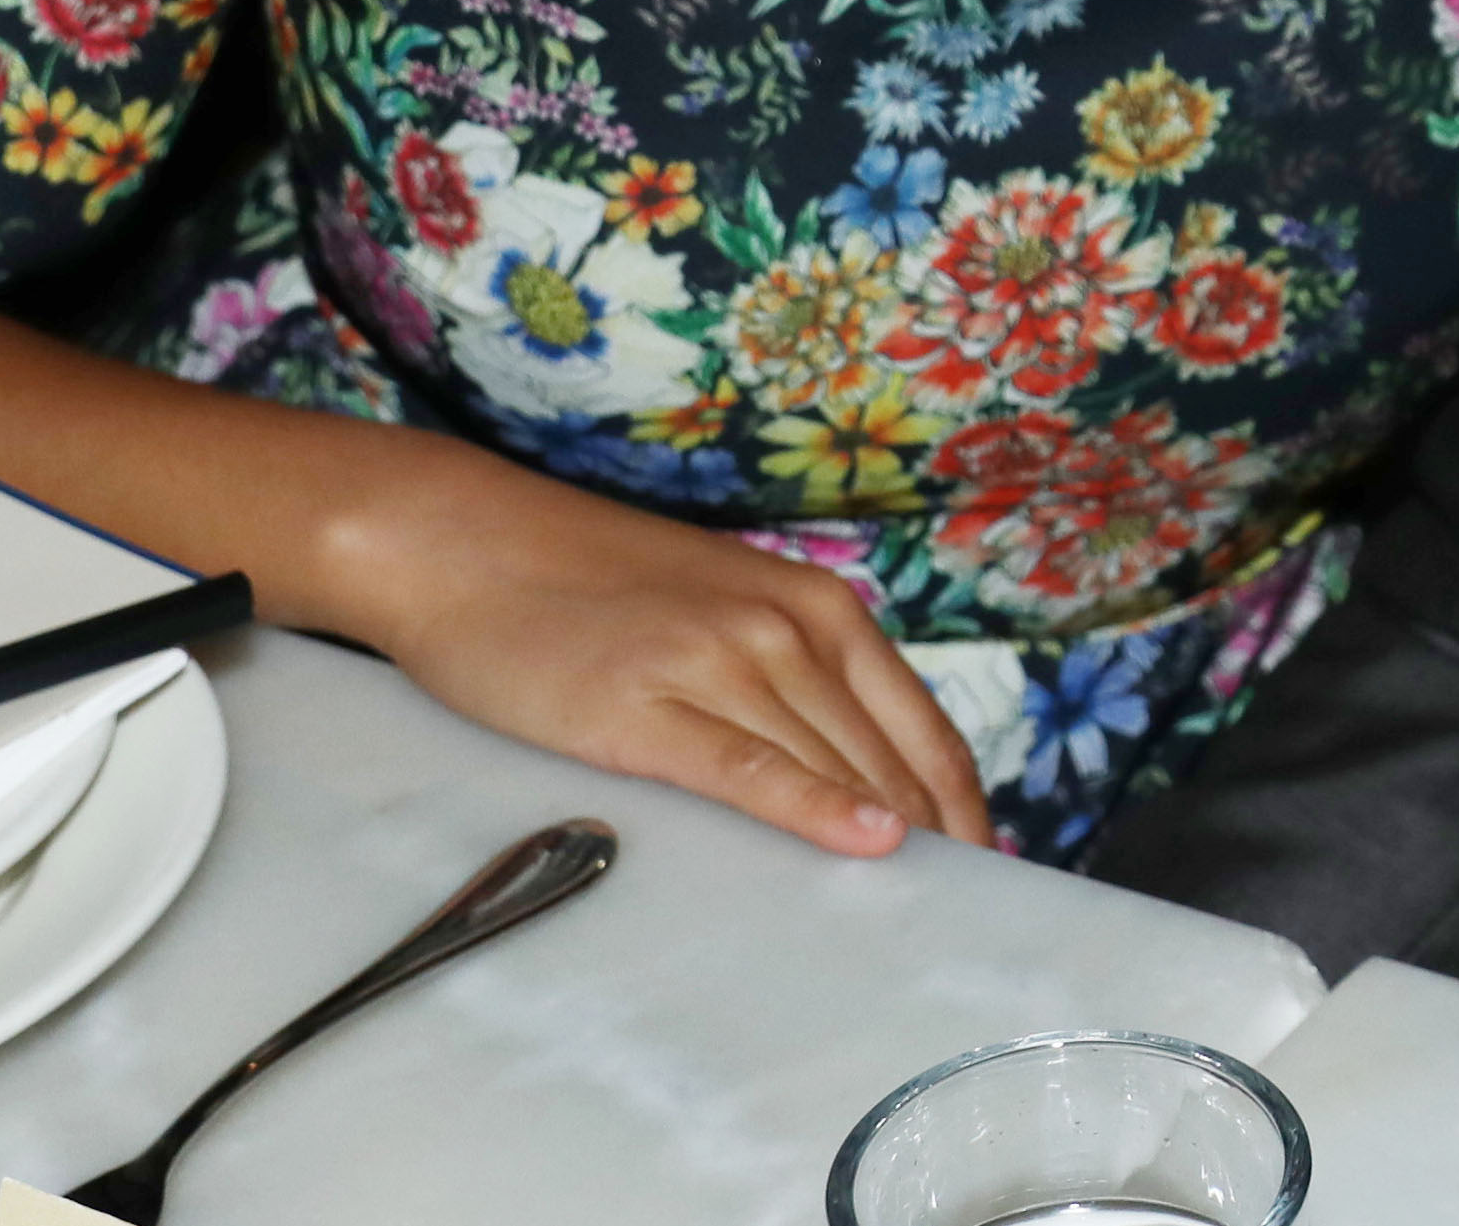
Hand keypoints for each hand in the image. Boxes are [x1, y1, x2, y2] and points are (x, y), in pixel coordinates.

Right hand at [327, 433, 994, 855]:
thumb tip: (859, 769)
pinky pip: (750, 770)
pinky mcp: (646, 710)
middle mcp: (786, 629)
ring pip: (835, 764)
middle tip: (968, 914)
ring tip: (933, 913)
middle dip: (938, 839)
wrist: (472, 546)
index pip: (923, 726)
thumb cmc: (594, 587)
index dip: (963, 803)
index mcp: (817, 607)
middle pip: (890, 757)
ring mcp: (719, 665)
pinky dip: (816, 808)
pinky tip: (867, 844)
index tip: (986, 869)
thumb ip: (795, 672)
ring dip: (893, 836)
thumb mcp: (724, 607)